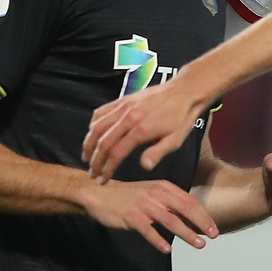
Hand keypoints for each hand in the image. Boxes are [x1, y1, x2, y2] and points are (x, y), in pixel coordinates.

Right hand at [79, 178, 218, 253]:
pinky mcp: (131, 216)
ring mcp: (144, 205)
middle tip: (213, 235)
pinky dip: (158, 240)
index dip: (203, 214)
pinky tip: (167, 249)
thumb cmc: (130, 195)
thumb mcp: (153, 192)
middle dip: (201, 222)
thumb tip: (190, 218)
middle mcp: (157, 194)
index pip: (190, 201)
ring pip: (170, 220)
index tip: (214, 227)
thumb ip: (171, 202)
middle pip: (185, 209)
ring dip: (186, 233)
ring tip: (198, 243)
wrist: (100, 193)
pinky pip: (147, 230)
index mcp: (165, 187)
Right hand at [82, 77, 204, 182]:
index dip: (106, 169)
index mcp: (141, 130)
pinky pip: (101, 112)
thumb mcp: (175, 140)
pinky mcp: (123, 99)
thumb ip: (157, 153)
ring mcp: (124, 106)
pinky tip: (94, 134)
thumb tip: (144, 167)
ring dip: (89, 143)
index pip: (116, 153)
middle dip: (94, 160)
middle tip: (92, 173)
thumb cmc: (182, 117)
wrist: (184, 91)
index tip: (102, 179)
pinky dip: (94, 124)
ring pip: (97, 126)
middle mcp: (129, 117)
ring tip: (87, 157)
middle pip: (103, 142)